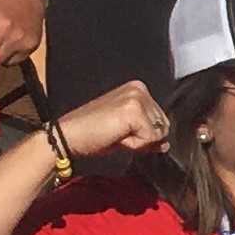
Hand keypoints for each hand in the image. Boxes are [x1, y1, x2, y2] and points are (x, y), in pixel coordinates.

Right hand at [56, 81, 170, 160]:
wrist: (68, 136)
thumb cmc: (92, 133)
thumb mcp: (127, 133)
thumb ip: (149, 135)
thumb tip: (166, 144)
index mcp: (138, 89)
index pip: (161, 120)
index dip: (145, 134)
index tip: (121, 131)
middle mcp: (139, 89)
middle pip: (163, 126)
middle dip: (143, 138)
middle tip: (117, 134)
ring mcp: (137, 98)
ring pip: (158, 133)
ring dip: (138, 142)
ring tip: (115, 134)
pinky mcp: (133, 111)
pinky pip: (150, 139)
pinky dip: (134, 145)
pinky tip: (116, 137)